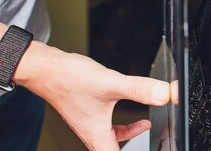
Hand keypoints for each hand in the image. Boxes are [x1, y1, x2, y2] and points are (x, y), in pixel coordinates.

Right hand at [16, 42, 170, 150]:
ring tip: (143, 123)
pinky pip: (103, 121)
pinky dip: (116, 117)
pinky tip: (119, 101)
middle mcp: (90, 131)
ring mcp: (86, 120)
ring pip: (108, 135)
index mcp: (97, 135)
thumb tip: (164, 94)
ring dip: (126, 131)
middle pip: (113, 149)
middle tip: (148, 133)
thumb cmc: (69, 79)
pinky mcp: (83, 108)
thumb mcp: (111, 83)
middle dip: (132, 143)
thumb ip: (139, 89)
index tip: (147, 148)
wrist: (46, 68)